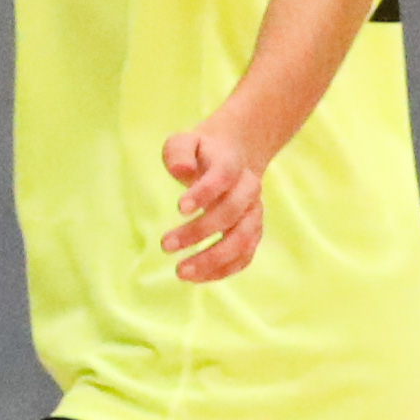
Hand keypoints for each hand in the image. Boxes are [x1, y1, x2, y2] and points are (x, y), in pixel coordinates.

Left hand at [158, 119, 267, 282]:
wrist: (234, 156)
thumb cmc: (200, 153)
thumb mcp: (183, 141)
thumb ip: (179, 152)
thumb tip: (181, 170)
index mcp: (231, 163)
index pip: (223, 177)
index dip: (204, 193)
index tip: (179, 208)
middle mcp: (249, 189)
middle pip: (231, 213)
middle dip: (199, 232)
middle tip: (165, 246)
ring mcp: (254, 213)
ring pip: (242, 240)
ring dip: (213, 259)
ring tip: (181, 272)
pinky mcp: (253, 232)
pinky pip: (244, 256)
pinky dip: (223, 270)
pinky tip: (196, 277)